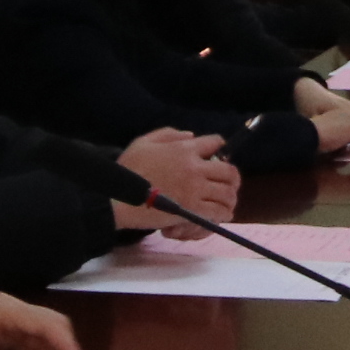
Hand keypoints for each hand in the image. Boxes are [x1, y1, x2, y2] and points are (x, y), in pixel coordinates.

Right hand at [114, 128, 238, 234]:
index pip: (215, 143)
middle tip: (228, 182)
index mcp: (184, 149)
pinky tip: (221, 214)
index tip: (218, 155)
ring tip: (226, 200)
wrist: (117, 197)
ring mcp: (195, 190)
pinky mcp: (192, 210)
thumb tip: (191, 135)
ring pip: (227, 192)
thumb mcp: (144, 142)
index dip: (219, 147)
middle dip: (232, 176)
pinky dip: (223, 213)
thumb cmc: (127, 169)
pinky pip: (218, 211)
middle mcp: (195, 168)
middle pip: (229, 170)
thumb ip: (169, 134)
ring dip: (230, 196)